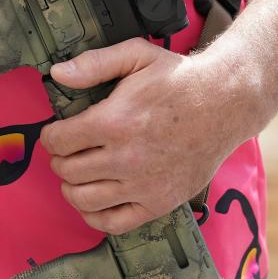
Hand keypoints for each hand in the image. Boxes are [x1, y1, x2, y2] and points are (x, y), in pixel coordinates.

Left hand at [40, 39, 270, 235]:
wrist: (226, 103)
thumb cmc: (180, 78)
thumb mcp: (137, 55)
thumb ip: (94, 64)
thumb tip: (58, 73)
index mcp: (114, 122)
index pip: (59, 142)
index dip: (51, 137)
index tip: (56, 133)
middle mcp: (126, 158)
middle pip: (68, 171)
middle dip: (60, 159)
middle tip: (68, 151)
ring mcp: (143, 184)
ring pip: (84, 199)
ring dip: (72, 187)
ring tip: (78, 174)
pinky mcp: (160, 202)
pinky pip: (114, 223)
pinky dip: (95, 217)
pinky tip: (94, 201)